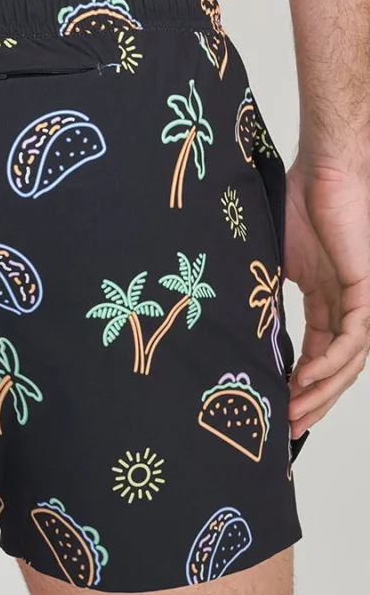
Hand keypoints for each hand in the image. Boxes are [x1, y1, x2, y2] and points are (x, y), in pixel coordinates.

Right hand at [284, 152, 369, 437]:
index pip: (319, 352)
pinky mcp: (367, 288)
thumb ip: (266, 298)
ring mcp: (362, 298)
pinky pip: (354, 339)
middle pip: (337, 367)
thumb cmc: (297, 202)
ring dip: (322, 391)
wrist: (322, 168)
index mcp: (329, 298)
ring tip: (294, 412)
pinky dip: (331, 363)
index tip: (277, 407)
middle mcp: (349, 303)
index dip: (301, 383)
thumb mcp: (274, 264)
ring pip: (350, 361)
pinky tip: (307, 379)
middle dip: (314, 400)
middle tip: (287, 426)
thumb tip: (238, 328)